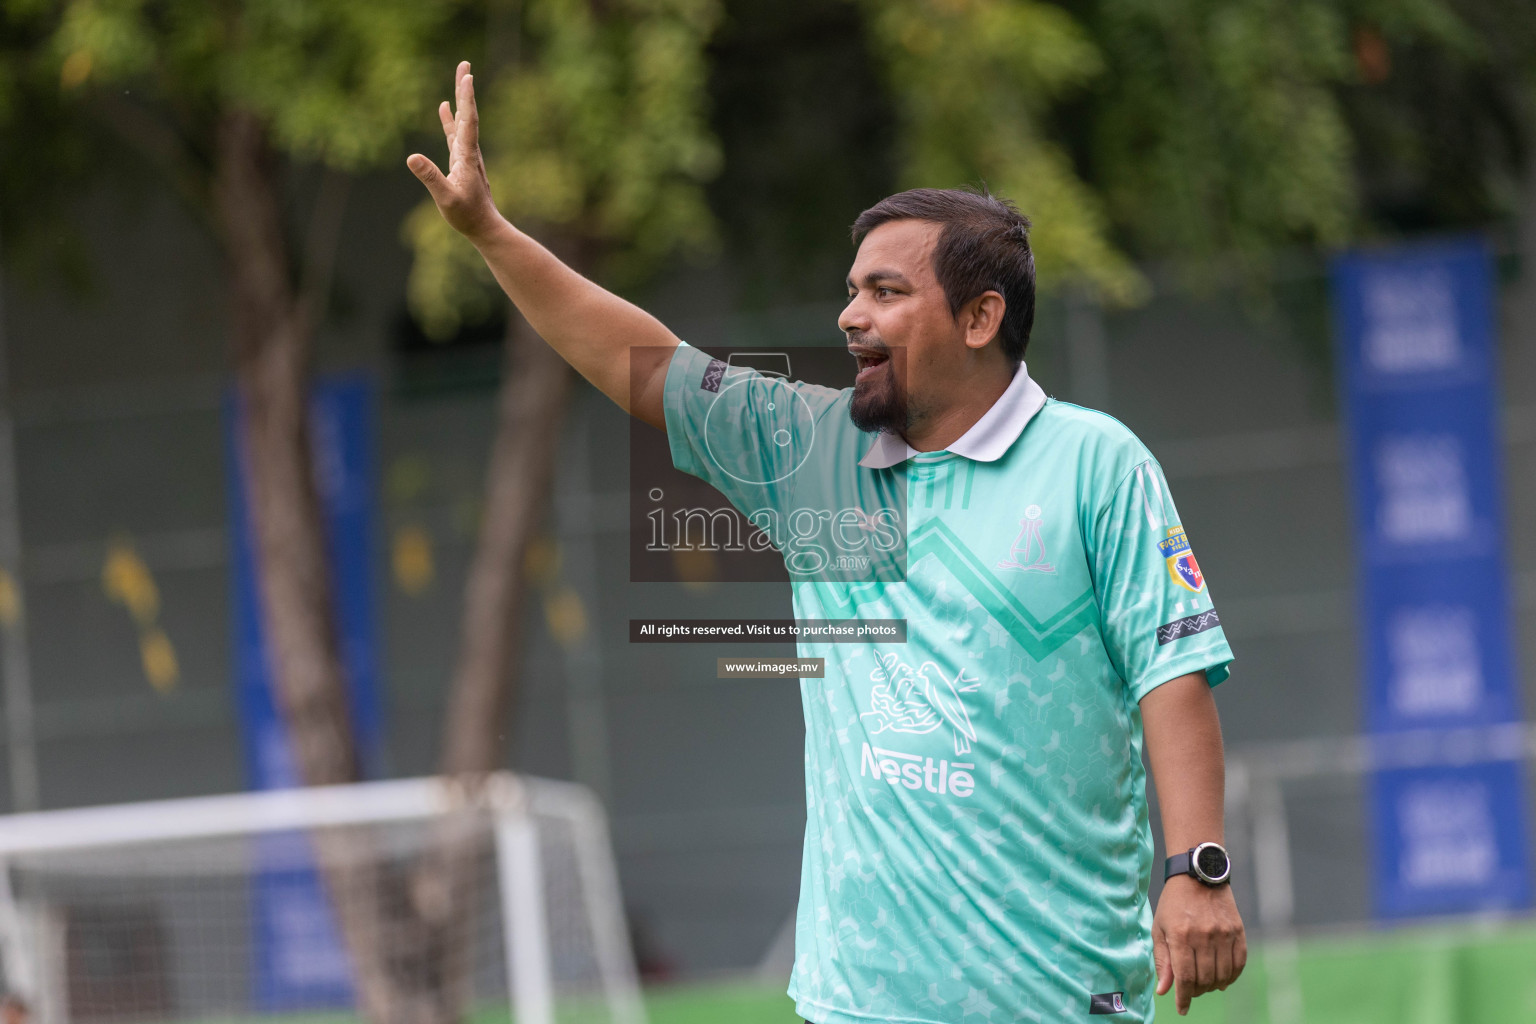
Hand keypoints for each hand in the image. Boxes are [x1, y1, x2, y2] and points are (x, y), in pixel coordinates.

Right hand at [407, 61, 502, 242]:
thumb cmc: (467, 216)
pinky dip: (450, 118)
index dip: (466, 98)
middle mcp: (469, 151)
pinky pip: (455, 133)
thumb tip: (412, 157)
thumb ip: (430, 177)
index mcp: (467, 156)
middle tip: (465, 63)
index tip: (468, 76)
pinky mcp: (461, 161)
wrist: (484, 228)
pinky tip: (444, 107)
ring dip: (460, 98)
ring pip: (462, 120)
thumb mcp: (446, 198)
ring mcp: (466, 155)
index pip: (467, 121)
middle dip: (464, 89)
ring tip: (460, 76)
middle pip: (467, 113)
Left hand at [1153, 876, 1246, 1014]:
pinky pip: (1239, 963)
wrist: (1198, 875)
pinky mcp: (1238, 931)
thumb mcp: (1160, 928)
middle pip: (1205, 979)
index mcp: (1181, 935)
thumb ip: (1162, 960)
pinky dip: (1231, 976)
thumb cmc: (1174, 903)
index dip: (1183, 998)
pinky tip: (1223, 979)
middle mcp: (1204, 936)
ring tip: (1204, 984)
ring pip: (1223, 975)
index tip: (1182, 1008)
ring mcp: (1223, 933)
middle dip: (1197, 991)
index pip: (1185, 977)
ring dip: (1213, 986)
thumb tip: (1164, 990)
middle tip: (1191, 990)